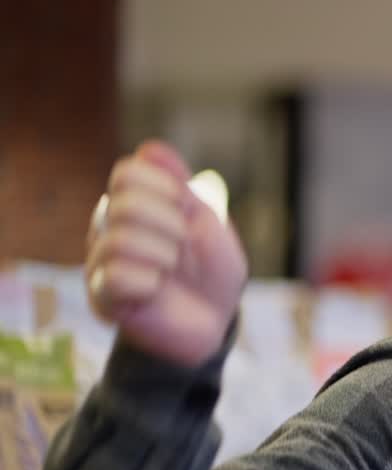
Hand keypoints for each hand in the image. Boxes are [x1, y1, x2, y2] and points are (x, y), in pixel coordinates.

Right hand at [86, 141, 247, 367]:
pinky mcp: (102, 297)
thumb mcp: (208, 220)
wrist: (214, 321)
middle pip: (121, 203)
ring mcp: (100, 262)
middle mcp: (108, 228)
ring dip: (163, 255)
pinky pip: (115, 276)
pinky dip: (149, 282)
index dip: (165, 189)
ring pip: (118, 239)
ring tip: (171, 270)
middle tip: (183, 245)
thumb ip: (179, 184)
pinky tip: (156, 291)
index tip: (186, 211)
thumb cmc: (211, 271)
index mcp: (133, 204)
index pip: (127, 172)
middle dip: (169, 224)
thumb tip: (149, 148)